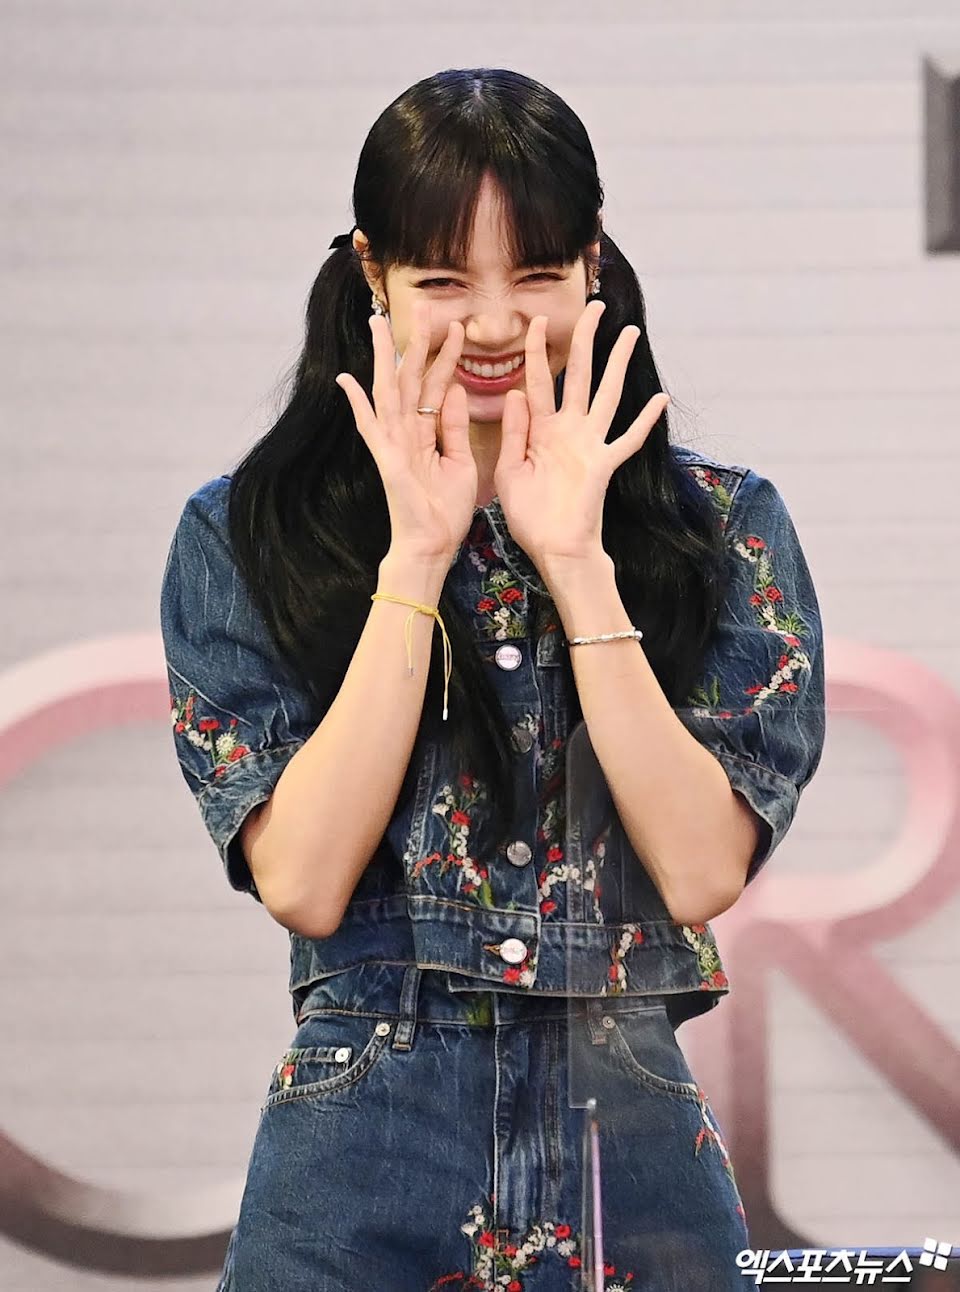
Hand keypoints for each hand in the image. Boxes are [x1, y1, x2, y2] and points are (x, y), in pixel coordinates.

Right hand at [335, 298, 476, 561]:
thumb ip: (456, 427)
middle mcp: (406, 432)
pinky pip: (370, 427)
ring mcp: (392, 444)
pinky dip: (357, 404)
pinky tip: (346, 380)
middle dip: (415, 343)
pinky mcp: (385, 459)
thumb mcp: (461, 462)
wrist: (433, 545)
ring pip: (388, 392)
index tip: (456, 327)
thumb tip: (456, 390)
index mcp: (427, 433)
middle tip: (422, 307)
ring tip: (380, 325)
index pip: (436, 386)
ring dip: (385, 359)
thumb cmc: (446, 510)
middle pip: (410, 379)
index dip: (445, 356)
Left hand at [493, 299, 669, 565]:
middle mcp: (568, 430)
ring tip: (629, 334)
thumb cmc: (529, 516)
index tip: (536, 320)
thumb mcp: (509, 471)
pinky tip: (659, 399)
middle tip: (594, 307)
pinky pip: (627, 439)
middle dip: (585, 340)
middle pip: (578, 375)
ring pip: (607, 395)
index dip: (536, 351)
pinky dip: (644, 421)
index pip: (537, 382)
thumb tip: (514, 393)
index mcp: (540, 431)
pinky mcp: (605, 464)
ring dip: (618, 364)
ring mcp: (590, 445)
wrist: (553, 550)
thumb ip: (513, 432)